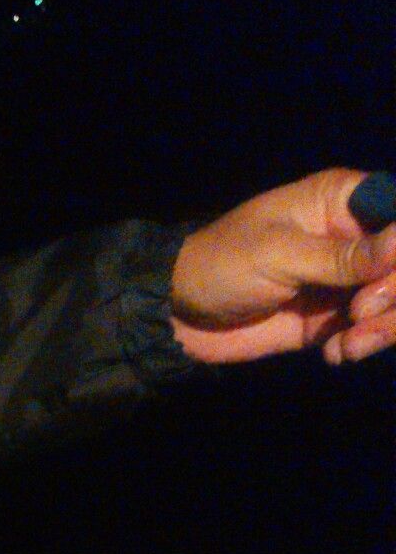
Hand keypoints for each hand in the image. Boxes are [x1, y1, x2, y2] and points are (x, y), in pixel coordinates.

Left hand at [169, 168, 395, 366]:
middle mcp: (357, 235)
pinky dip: (363, 345)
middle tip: (360, 314)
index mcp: (344, 200)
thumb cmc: (220, 265)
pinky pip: (372, 330)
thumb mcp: (279, 255)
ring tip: (349, 345)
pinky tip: (336, 353)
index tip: (389, 274)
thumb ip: (343, 256)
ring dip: (386, 327)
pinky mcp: (336, 317)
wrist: (177, 315)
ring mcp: (349, 279)